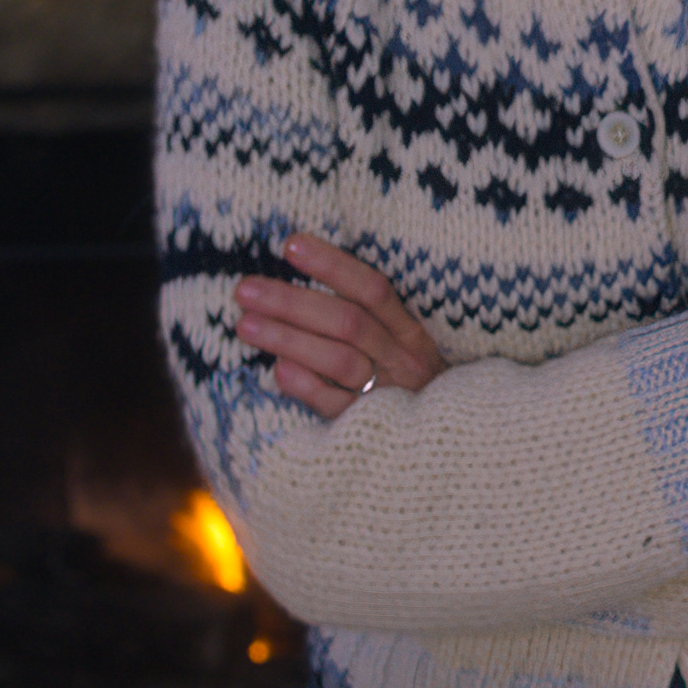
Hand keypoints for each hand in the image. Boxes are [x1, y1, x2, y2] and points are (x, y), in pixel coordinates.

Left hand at [238, 233, 445, 421]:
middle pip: (348, 323)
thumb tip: (302, 275)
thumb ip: (363, 315)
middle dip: (293, 302)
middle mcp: (403, 359)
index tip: (290, 245)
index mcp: (410, 330)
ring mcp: (389, 394)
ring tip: (245, 324)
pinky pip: (337, 406)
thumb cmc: (403, 381)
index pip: (372, 289)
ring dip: (289, 339)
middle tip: (245, 289)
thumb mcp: (398, 344)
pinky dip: (308, 387)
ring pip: (340, 360)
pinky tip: (278, 370)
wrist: (442, 442)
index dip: (332, 264)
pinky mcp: (371, 428)